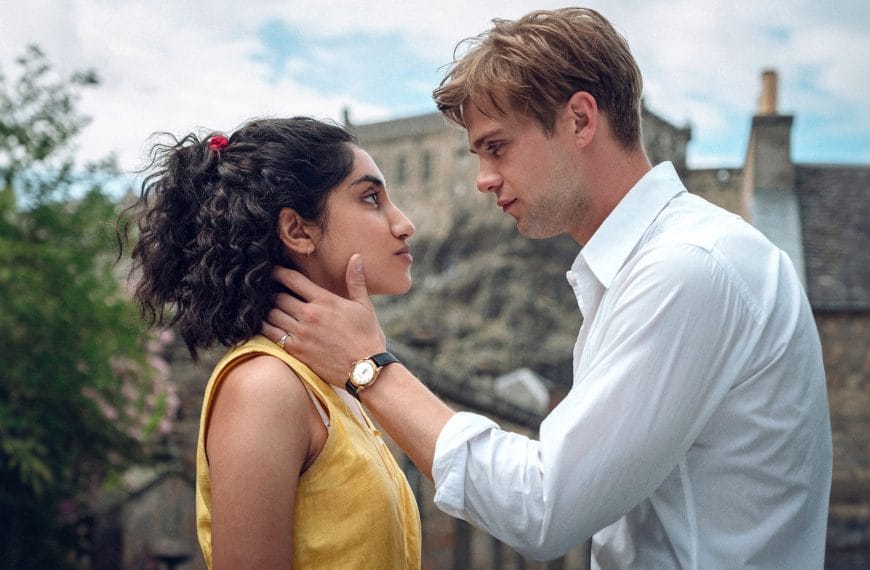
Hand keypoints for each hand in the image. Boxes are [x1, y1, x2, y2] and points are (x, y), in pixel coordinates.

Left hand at [262, 254, 386, 384]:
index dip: (279, 272)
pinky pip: (271, 335)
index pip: (293, 280)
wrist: (366, 370)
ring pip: (271, 315)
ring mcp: (301, 333)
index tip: (273, 270)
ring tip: (265, 308)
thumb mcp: (364, 306)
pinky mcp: (296, 351)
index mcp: (325, 301)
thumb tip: (355, 257)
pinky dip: (264, 328)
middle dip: (272, 293)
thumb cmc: (367, 337)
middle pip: (278, 297)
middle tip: (268, 292)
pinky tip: (265, 326)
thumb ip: (356, 281)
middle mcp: (310, 315)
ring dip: (267, 310)